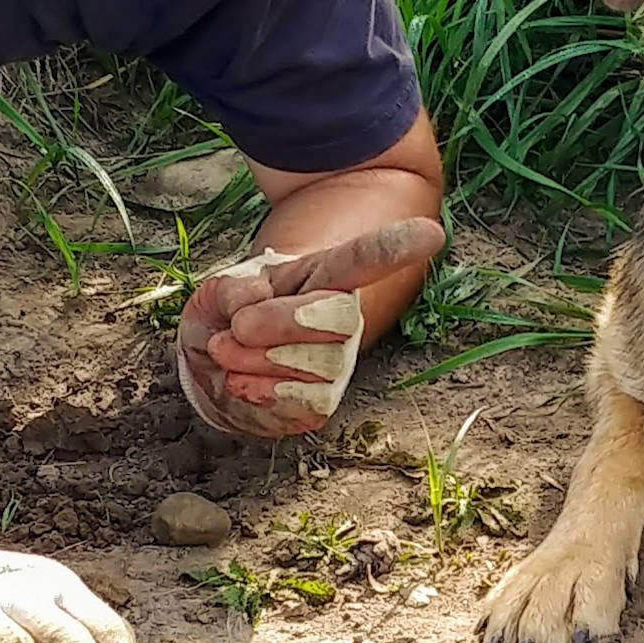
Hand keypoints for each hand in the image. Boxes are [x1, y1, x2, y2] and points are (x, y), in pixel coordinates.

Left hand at [175, 216, 444, 438]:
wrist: (212, 361)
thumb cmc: (227, 315)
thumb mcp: (220, 287)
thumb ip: (234, 292)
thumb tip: (251, 307)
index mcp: (322, 277)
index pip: (363, 259)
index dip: (395, 248)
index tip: (431, 233)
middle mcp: (340, 321)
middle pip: (338, 317)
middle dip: (278, 323)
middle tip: (235, 326)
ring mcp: (334, 366)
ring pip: (319, 368)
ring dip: (256, 363)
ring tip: (226, 350)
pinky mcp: (318, 406)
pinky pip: (300, 409)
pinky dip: (257, 397)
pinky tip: (237, 382)